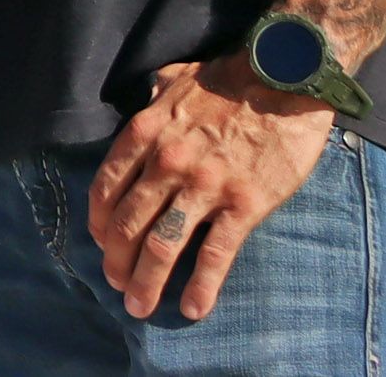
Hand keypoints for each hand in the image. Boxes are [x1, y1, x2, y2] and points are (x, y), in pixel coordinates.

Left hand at [87, 57, 336, 319]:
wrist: (285, 76)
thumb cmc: (230, 76)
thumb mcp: (175, 78)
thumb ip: (154, 98)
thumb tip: (144, 99)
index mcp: (146, 133)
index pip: (107, 187)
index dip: (99, 221)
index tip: (101, 241)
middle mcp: (167, 162)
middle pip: (128, 223)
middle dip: (116, 259)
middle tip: (115, 283)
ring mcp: (204, 185)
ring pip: (162, 244)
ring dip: (146, 280)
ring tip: (139, 305)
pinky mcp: (244, 204)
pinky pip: (215, 254)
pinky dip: (201, 285)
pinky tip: (193, 309)